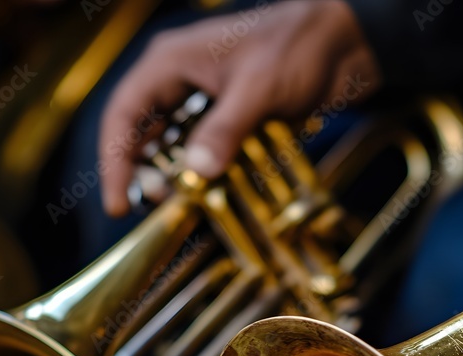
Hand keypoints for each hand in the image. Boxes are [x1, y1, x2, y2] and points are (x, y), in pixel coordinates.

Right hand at [98, 0, 381, 216]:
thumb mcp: (258, 87)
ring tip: (185, 205)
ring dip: (179, 177)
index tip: (117, 204)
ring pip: (176, 146)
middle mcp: (182, 81)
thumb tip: (196, 172)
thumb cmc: (300, 45)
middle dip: (147, 173)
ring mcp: (208, 100)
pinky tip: (215, 193)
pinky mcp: (234, 118)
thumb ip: (225, 128)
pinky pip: (209, 150)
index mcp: (172, 62)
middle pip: (144, 134)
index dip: (115, 161)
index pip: (123, 114)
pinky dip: (209, 172)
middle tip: (160, 208)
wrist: (347, 41)